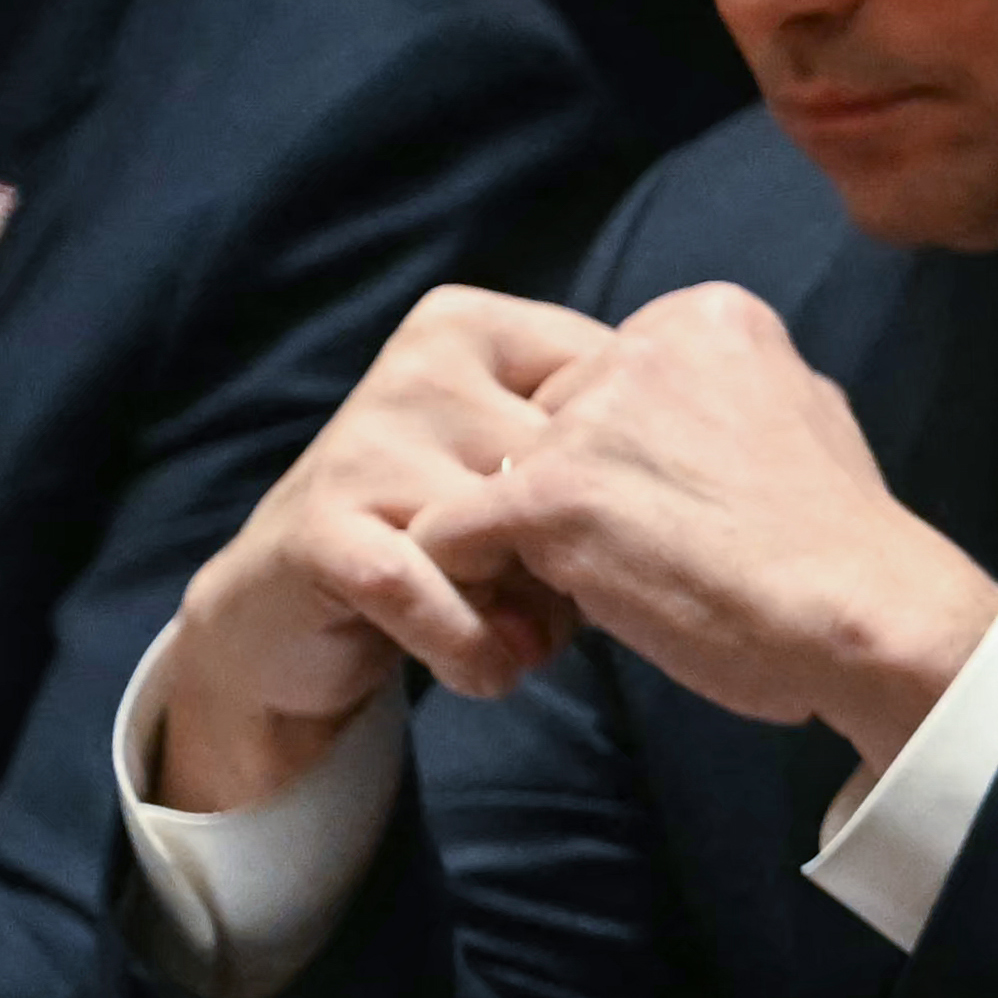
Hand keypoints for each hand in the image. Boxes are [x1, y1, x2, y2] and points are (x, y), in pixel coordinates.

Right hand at [144, 285, 624, 810]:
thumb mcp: (538, 478)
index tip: (625, 534)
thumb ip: (611, 452)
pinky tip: (492, 670)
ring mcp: (362, 439)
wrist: (290, 612)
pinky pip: (431, 587)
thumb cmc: (454, 536)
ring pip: (508, 530)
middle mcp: (418, 364)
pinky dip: (475, 647)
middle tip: (578, 605)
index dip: (634, 480)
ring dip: (538, 610)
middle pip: (568, 465)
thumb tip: (706, 478)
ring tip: (537, 639)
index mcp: (478, 326)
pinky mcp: (321, 524)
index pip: (612, 388)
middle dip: (587, 552)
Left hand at [419, 282, 997, 770]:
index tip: (668, 506)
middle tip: (626, 554)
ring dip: (523, 539)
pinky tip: (528, 614)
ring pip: (491, 476)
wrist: (867, 614)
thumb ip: (728, 395)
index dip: (617, 453)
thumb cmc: (846, 540)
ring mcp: (591, 420)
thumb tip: (688, 407)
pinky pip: (448, 534)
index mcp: (709, 316)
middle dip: (563, 487)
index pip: (600, 377)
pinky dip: (468, 580)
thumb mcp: (806, 414)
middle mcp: (642, 346)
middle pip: (540, 418)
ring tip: (591, 591)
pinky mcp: (546, 496)